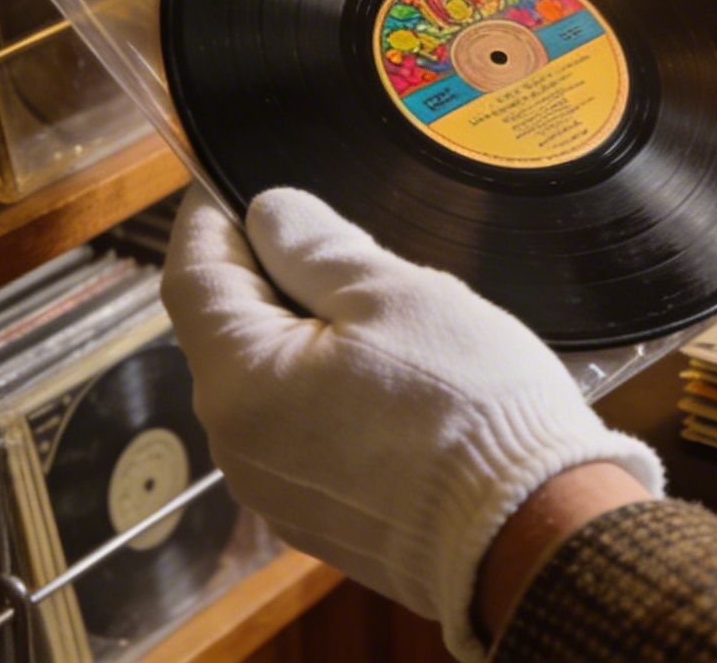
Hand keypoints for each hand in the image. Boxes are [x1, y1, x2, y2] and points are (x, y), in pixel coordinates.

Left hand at [160, 186, 661, 660]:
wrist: (524, 529)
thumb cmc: (465, 406)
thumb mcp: (394, 294)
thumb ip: (316, 248)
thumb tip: (270, 214)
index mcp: (239, 381)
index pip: (191, 277)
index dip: (209, 221)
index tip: (235, 186)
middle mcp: (237, 446)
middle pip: (226, 335)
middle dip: (266, 279)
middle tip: (336, 244)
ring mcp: (275, 491)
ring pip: (266, 387)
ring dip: (301, 341)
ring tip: (379, 318)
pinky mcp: (317, 521)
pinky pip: (299, 437)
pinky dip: (324, 397)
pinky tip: (390, 385)